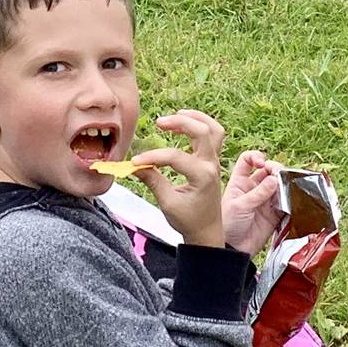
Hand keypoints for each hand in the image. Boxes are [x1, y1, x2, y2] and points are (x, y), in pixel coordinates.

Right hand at [132, 109, 226, 247]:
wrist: (207, 231)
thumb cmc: (189, 220)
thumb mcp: (168, 203)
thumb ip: (152, 180)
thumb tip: (133, 166)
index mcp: (203, 177)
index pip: (175, 157)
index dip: (152, 157)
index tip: (135, 162)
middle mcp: (211, 165)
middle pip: (202, 131)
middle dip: (180, 123)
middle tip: (159, 122)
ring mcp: (215, 162)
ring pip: (213, 129)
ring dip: (196, 118)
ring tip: (176, 115)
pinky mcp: (212, 161)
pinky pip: (214, 136)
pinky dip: (201, 125)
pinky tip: (183, 123)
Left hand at [221, 149, 283, 254]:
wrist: (233, 248)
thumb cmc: (228, 225)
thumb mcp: (240, 206)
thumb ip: (258, 193)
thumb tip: (275, 179)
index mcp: (240, 181)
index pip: (248, 160)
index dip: (256, 157)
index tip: (262, 163)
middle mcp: (254, 188)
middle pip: (269, 170)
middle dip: (276, 169)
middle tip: (280, 176)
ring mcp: (265, 200)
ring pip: (280, 184)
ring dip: (286, 183)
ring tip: (288, 188)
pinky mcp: (275, 213)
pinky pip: (287, 202)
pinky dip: (292, 199)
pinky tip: (293, 198)